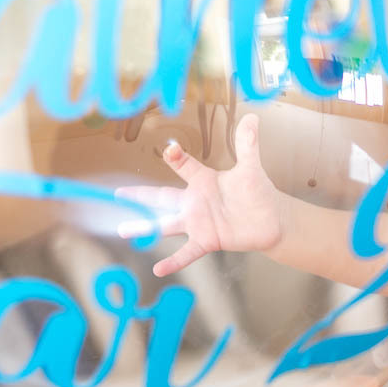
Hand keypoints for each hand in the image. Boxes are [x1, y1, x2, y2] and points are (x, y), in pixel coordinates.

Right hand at [117, 114, 283, 276]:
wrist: (270, 219)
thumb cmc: (256, 192)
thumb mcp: (251, 167)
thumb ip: (248, 144)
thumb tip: (252, 117)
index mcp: (203, 181)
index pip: (185, 167)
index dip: (178, 158)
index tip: (170, 150)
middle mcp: (195, 202)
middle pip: (162, 197)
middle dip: (140, 196)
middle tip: (117, 193)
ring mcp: (198, 223)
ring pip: (166, 225)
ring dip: (144, 228)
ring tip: (122, 230)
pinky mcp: (207, 240)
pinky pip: (187, 252)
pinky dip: (174, 261)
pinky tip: (158, 269)